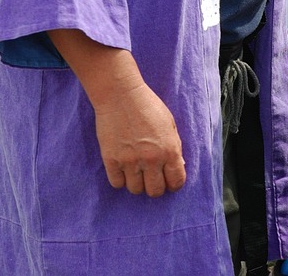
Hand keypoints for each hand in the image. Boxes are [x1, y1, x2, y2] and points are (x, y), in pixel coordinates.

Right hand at [92, 81, 185, 197]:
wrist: (120, 96)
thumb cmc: (148, 106)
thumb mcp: (170, 124)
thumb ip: (174, 146)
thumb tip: (176, 165)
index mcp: (169, 150)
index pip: (176, 181)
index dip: (174, 184)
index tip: (169, 182)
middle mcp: (151, 159)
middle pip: (155, 191)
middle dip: (155, 187)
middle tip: (152, 178)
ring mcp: (130, 161)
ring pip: (136, 190)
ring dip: (137, 183)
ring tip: (136, 172)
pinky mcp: (111, 160)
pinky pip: (117, 183)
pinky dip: (120, 179)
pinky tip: (123, 169)